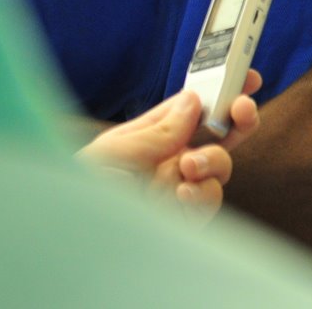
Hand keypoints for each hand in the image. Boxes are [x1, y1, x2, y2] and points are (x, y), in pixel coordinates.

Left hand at [76, 73, 260, 223]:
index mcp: (153, 135)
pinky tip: (182, 192)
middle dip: (237, 118)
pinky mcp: (184, 216)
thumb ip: (158, 130)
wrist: (68, 237)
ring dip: (213, 160)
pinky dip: (202, 193)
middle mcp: (171, 159)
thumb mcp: (112, 151)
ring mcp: (180, 187)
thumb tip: (193, 101)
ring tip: (189, 166)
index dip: (220, 89)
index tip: (243, 74)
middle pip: (219, 133)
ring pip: (221, 165)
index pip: (194, 106)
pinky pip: (210, 200)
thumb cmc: (75, 189)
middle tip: (242, 108)